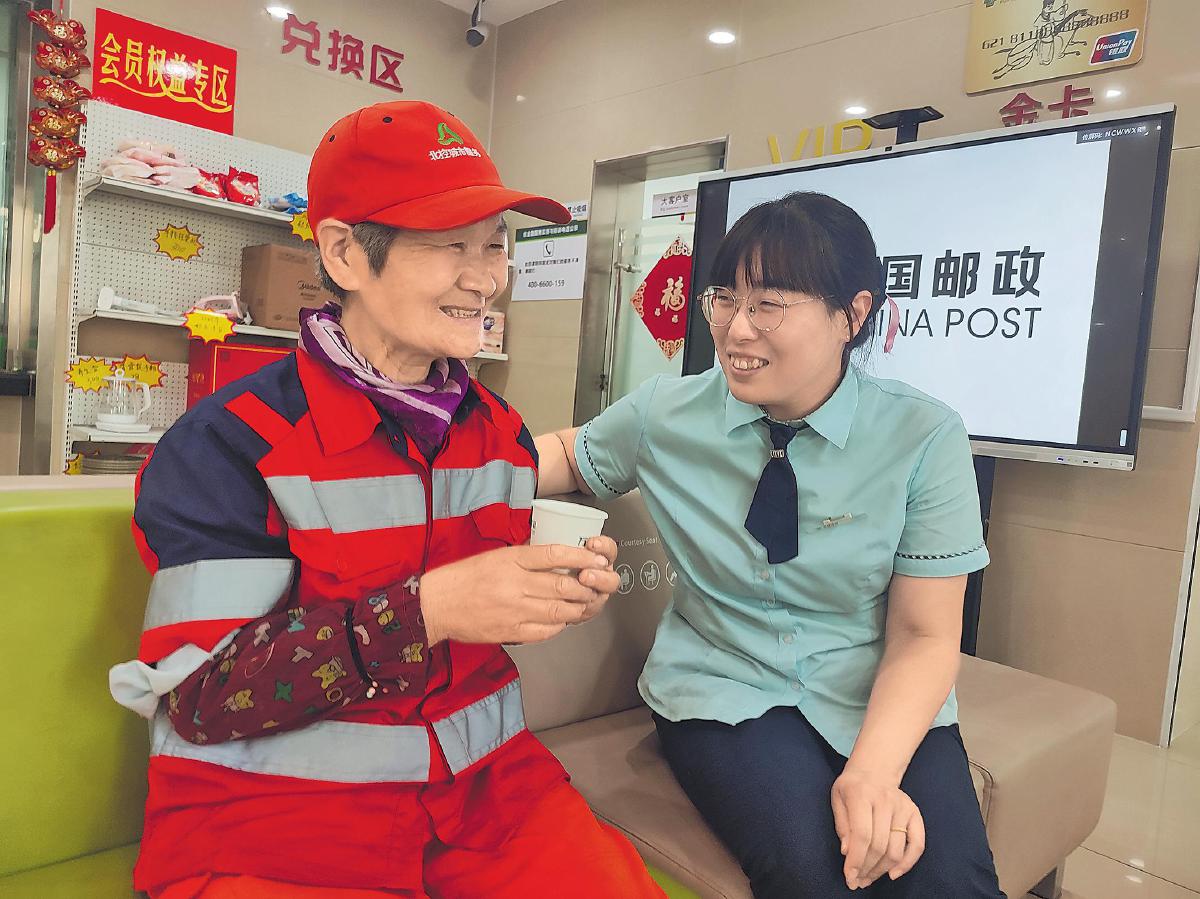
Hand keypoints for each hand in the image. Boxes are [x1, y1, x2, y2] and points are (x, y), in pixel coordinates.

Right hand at [420, 543, 620, 645]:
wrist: (437, 604)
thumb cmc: (465, 578)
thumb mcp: (496, 556)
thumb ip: (525, 556)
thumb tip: (556, 555)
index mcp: (511, 560)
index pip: (554, 554)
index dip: (581, 556)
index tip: (596, 558)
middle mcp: (514, 584)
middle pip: (562, 585)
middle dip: (585, 587)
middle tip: (594, 585)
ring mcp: (513, 611)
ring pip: (558, 610)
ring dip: (576, 608)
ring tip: (582, 604)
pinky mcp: (511, 632)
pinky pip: (545, 631)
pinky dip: (559, 626)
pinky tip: (561, 620)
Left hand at [831, 767, 925, 889]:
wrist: (874, 770)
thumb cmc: (851, 787)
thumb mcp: (837, 799)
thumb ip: (842, 825)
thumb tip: (847, 852)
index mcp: (862, 794)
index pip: (862, 835)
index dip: (856, 860)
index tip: (849, 877)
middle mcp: (886, 800)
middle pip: (879, 846)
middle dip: (867, 869)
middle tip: (857, 882)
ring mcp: (903, 807)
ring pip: (896, 850)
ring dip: (882, 870)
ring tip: (869, 878)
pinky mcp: (915, 813)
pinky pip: (918, 845)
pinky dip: (907, 863)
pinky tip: (893, 874)